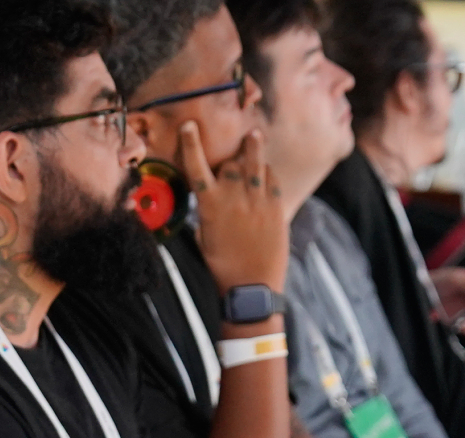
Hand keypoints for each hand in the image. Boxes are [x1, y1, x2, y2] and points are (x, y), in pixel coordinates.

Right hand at [179, 121, 287, 293]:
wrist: (252, 285)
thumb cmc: (222, 265)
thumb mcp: (204, 236)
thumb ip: (208, 213)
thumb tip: (210, 201)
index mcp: (209, 204)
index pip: (196, 166)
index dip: (191, 143)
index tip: (189, 125)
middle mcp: (233, 196)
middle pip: (231, 161)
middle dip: (231, 154)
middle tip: (232, 147)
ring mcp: (257, 199)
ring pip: (255, 163)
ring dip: (253, 148)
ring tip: (254, 135)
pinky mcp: (276, 207)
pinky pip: (271, 180)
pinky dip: (267, 172)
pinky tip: (266, 171)